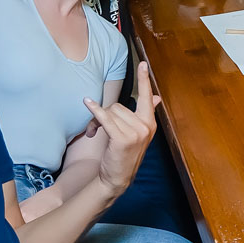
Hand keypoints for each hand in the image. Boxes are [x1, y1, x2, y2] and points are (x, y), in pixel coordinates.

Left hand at [83, 62, 159, 196]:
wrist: (117, 178)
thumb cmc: (124, 154)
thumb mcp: (138, 134)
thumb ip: (145, 114)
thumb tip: (156, 97)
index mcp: (150, 123)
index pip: (147, 97)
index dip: (145, 80)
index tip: (144, 64)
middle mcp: (145, 127)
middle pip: (119, 106)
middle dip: (106, 115)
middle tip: (100, 128)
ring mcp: (135, 133)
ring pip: (111, 112)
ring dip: (99, 121)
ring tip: (97, 134)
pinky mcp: (122, 139)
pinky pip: (106, 118)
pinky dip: (95, 111)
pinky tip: (87, 103)